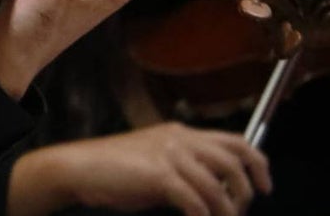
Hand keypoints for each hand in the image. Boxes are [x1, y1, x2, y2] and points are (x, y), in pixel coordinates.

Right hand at [7, 122, 271, 215]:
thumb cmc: (112, 170)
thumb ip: (184, 169)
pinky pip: (196, 202)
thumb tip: (214, 192)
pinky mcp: (158, 175)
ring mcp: (169, 155)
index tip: (264, 188)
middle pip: (235, 161)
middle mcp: (179, 138)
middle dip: (245, 192)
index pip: (235, 141)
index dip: (258, 165)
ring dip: (225, 213)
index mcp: (179, 133)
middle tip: (237, 212)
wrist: (78, 168)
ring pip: (218, 187)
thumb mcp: (154, 162)